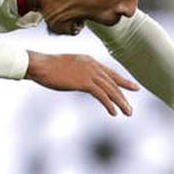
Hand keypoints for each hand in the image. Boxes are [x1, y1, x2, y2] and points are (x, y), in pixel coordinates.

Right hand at [25, 51, 140, 115]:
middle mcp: (93, 66)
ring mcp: (89, 73)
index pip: (110, 72)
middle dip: (124, 94)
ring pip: (110, 89)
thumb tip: (77, 80)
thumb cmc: (47, 67)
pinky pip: (102, 95)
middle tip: (131, 106)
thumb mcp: (66, 67)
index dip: (123, 81)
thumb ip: (76, 72)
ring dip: (120, 102)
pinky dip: (109, 104)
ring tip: (127, 112)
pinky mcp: (84, 83)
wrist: (40, 65)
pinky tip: (113, 112)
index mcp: (89, 61)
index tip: (133, 87)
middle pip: (113, 81)